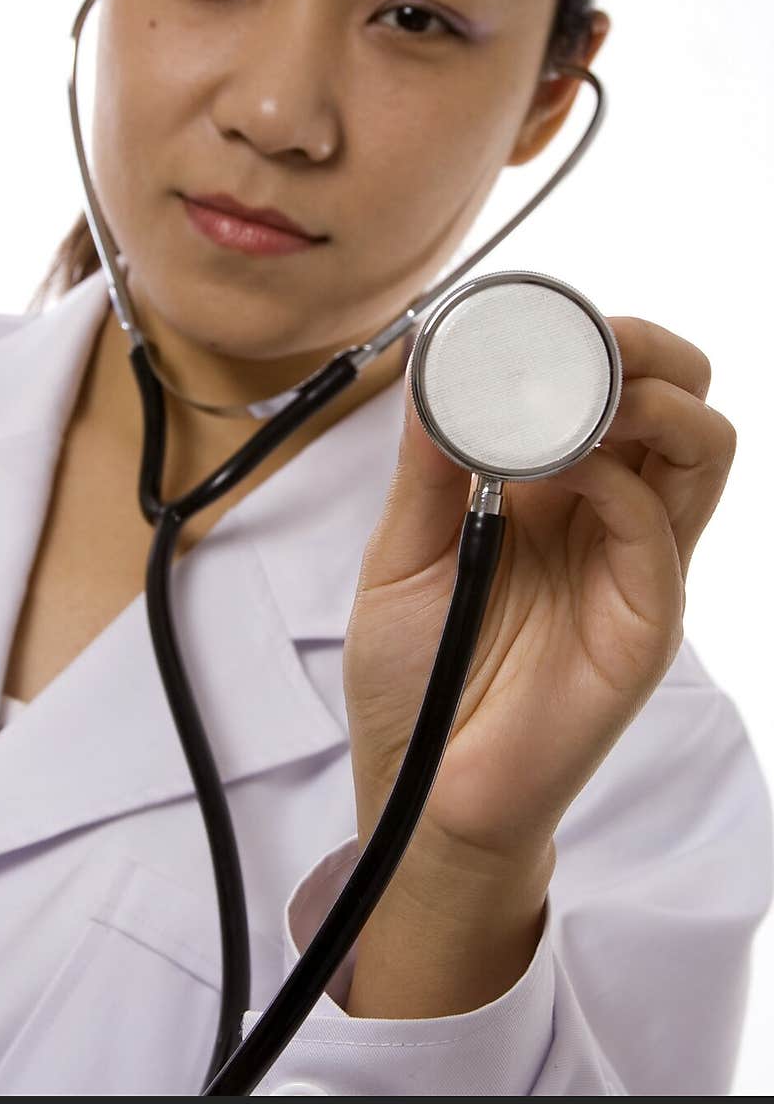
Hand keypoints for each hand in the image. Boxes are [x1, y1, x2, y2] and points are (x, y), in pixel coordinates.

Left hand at [343, 316, 736, 868]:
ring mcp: (635, 569)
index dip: (594, 339)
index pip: (612, 389)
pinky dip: (612, 477)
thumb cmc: (415, 677)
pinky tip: (551, 473)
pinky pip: (657, 530)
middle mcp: (609, 520)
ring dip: (650, 396)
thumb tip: (439, 368)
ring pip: (700, 450)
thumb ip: (428, 467)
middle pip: (678, 404)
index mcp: (556, 495)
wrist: (422, 788)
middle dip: (645, 349)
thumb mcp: (403, 553)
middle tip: (587, 338)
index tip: (536, 315)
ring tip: (586, 387)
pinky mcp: (643, 624)